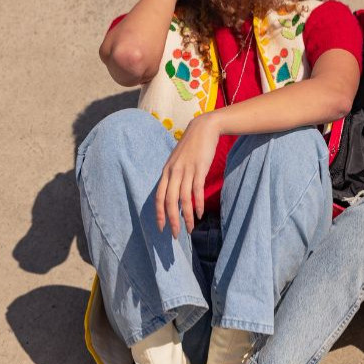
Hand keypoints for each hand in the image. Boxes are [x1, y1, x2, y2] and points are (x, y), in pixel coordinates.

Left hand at [156, 113, 220, 236]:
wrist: (204, 127)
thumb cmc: (193, 145)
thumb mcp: (179, 160)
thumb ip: (176, 174)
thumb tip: (176, 190)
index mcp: (167, 171)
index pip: (158, 197)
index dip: (159, 214)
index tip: (161, 228)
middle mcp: (173, 172)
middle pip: (169, 201)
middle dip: (171, 220)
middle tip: (175, 235)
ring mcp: (186, 170)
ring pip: (183, 199)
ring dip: (186, 216)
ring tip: (189, 229)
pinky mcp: (199, 168)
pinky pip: (196, 190)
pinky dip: (197, 204)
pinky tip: (199, 214)